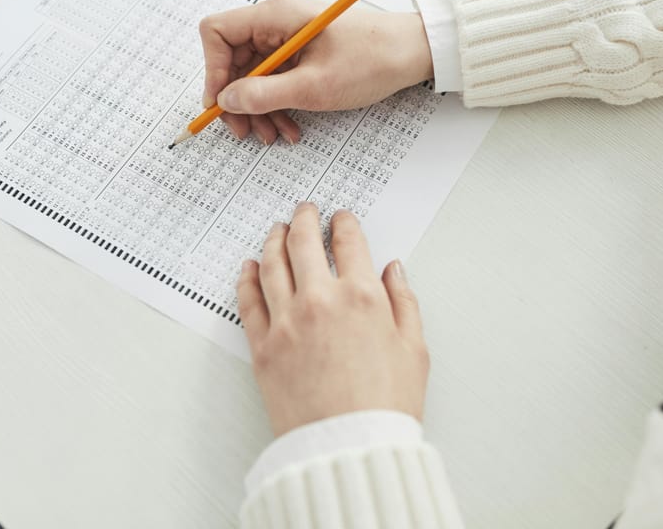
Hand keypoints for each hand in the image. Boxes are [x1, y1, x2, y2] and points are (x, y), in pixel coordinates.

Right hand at [199, 0, 432, 143]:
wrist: (412, 53)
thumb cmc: (372, 59)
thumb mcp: (314, 86)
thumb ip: (265, 94)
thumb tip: (227, 101)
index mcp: (275, 16)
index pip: (217, 32)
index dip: (212, 69)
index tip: (221, 104)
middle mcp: (277, 23)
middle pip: (233, 59)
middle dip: (237, 99)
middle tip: (245, 131)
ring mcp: (289, 39)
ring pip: (254, 75)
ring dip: (258, 108)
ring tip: (272, 135)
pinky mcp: (302, 54)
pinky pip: (276, 80)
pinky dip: (278, 104)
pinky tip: (290, 127)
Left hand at [237, 202, 428, 435]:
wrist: (348, 451)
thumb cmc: (385, 406)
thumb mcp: (415, 350)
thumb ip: (404, 301)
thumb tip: (394, 269)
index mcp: (362, 297)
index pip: (349, 242)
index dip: (345, 223)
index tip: (342, 218)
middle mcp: (320, 301)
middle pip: (304, 242)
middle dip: (305, 218)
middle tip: (306, 210)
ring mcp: (287, 322)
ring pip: (271, 264)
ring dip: (273, 239)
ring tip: (277, 229)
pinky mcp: (263, 347)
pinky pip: (248, 301)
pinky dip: (247, 278)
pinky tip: (249, 267)